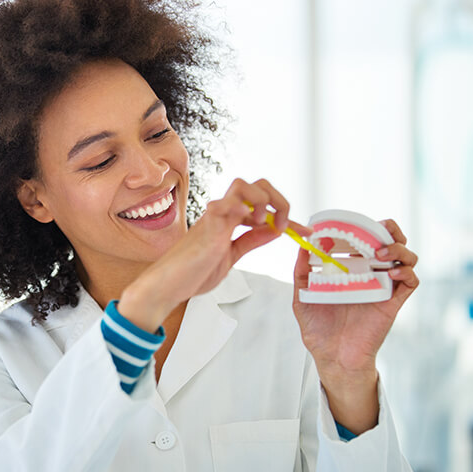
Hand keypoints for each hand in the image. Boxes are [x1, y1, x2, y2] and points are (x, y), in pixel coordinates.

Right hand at [119, 178, 304, 331]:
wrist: (167, 286)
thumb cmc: (191, 273)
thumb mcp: (231, 256)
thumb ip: (250, 241)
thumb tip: (273, 230)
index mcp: (229, 221)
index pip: (264, 207)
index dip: (288, 216)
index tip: (305, 231)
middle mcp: (223, 214)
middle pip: (255, 185)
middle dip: (278, 199)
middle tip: (282, 225)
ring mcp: (214, 219)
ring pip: (243, 186)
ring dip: (263, 200)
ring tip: (265, 224)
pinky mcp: (206, 229)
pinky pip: (223, 206)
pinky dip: (239, 207)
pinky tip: (249, 220)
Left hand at [292, 219, 418, 431]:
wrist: (332, 357)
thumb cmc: (318, 329)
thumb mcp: (302, 296)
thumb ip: (301, 272)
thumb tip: (301, 246)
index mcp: (351, 270)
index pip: (366, 240)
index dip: (367, 226)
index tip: (354, 223)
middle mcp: (371, 275)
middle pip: (392, 242)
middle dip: (389, 230)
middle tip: (378, 231)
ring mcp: (384, 287)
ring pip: (407, 257)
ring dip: (398, 248)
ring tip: (381, 253)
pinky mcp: (394, 302)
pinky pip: (411, 281)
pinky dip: (406, 271)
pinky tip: (391, 272)